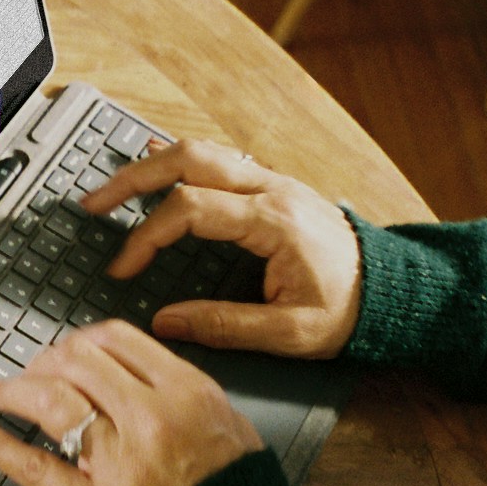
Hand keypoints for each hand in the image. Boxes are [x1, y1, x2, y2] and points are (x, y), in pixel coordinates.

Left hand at [0, 321, 261, 485]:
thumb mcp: (227, 420)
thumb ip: (177, 388)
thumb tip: (123, 367)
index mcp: (185, 392)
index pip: (115, 339)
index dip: (82, 339)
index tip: (70, 350)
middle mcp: (150, 419)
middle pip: (77, 362)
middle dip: (48, 359)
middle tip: (36, 371)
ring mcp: (119, 464)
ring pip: (52, 402)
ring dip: (18, 389)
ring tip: (1, 392)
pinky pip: (35, 469)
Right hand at [85, 139, 361, 357]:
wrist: (393, 290)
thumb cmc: (350, 310)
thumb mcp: (290, 334)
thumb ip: (225, 326)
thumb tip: (167, 323)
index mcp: (273, 221)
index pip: (189, 210)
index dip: (146, 236)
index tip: (123, 267)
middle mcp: (271, 189)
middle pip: (186, 159)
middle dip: (132, 179)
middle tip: (93, 203)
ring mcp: (273, 181)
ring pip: (200, 151)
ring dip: (152, 165)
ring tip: (113, 187)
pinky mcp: (273, 187)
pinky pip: (218, 159)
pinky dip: (180, 163)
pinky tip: (157, 169)